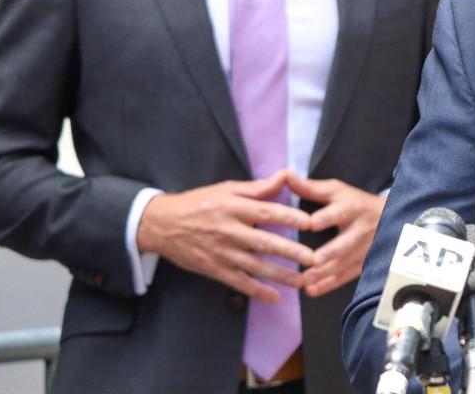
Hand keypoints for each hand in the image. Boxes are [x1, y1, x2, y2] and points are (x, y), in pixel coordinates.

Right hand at [137, 169, 314, 303]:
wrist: (161, 224)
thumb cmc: (198, 203)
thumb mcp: (226, 189)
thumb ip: (258, 187)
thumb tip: (286, 176)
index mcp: (233, 207)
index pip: (266, 212)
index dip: (289, 217)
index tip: (310, 223)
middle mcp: (228, 230)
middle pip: (264, 242)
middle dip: (290, 251)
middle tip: (314, 258)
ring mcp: (220, 252)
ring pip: (254, 266)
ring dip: (280, 275)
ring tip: (302, 280)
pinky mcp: (213, 269)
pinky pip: (238, 282)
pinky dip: (257, 291)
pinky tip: (275, 297)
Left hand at [286, 171, 385, 296]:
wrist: (389, 218)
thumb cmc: (353, 202)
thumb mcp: (335, 191)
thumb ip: (309, 187)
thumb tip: (284, 174)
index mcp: (352, 207)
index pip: (339, 212)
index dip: (325, 218)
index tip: (310, 224)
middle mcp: (360, 229)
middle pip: (346, 242)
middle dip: (330, 252)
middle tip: (312, 261)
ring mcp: (364, 249)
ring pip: (345, 263)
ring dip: (325, 273)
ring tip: (305, 280)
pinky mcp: (363, 264)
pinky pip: (346, 277)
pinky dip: (329, 284)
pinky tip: (312, 290)